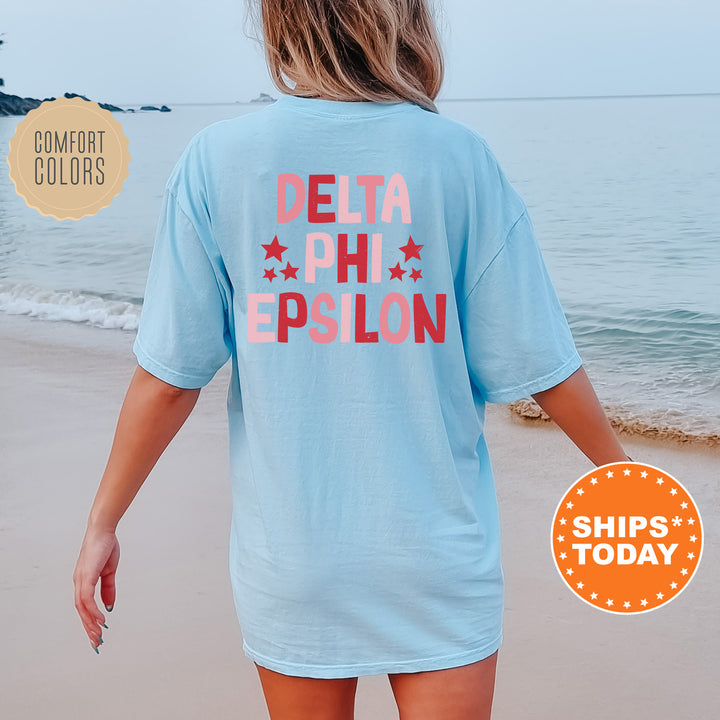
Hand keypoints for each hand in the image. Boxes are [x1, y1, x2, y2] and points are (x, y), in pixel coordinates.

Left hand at [73, 526, 119, 651]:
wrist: (103, 530)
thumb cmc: (105, 547)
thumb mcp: (109, 571)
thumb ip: (108, 589)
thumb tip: (109, 606)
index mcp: (84, 581)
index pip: (84, 606)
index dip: (90, 621)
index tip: (97, 634)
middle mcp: (79, 583)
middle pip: (81, 611)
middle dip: (89, 628)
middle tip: (96, 643)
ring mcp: (80, 580)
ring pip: (82, 608)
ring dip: (90, 623)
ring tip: (99, 634)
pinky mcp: (85, 576)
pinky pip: (87, 599)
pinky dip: (92, 611)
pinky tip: (101, 619)